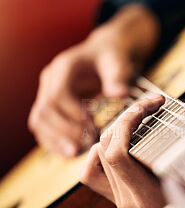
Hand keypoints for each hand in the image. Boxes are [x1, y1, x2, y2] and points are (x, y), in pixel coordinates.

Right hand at [28, 4, 159, 156]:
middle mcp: (50, 80)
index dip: (73, 113)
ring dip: (57, 140)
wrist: (105, 54)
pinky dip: (54, 142)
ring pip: (40, 121)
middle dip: (66, 131)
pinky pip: (43, 127)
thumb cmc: (112, 58)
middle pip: (45, 111)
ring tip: (77, 152)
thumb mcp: (118, 63)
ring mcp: (47, 93)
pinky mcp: (50, 107)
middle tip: (88, 143)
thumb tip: (121, 94)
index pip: (57, 94)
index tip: (93, 125)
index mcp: (64, 67)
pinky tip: (70, 153)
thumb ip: (118, 78)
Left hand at [80, 95, 181, 207]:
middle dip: (125, 119)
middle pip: (104, 148)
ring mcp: (119, 199)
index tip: (148, 106)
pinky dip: (105, 151)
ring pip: (96, 157)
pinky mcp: (121, 200)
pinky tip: (125, 144)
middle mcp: (125, 198)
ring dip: (114, 132)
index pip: (116, 153)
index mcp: (143, 197)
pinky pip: (98, 172)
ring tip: (137, 120)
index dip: (127, 123)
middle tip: (150, 106)